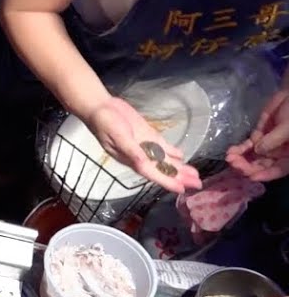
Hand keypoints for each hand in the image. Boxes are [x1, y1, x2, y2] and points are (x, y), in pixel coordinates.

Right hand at [84, 97, 201, 193]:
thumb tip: (144, 164)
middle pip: (162, 169)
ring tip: (194, 174)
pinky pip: (161, 146)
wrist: (99, 107)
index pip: (152, 173)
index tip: (182, 189)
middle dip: (179, 177)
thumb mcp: (117, 137)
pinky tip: (181, 156)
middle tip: (198, 184)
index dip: (167, 181)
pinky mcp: (146, 134)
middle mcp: (140, 155)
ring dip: (179, 167)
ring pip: (164, 159)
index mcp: (131, 158)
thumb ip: (131, 151)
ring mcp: (144, 145)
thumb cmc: (105, 123)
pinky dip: (171, 152)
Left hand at [225, 88, 288, 181]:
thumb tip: (259, 151)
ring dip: (240, 159)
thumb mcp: (288, 127)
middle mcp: (279, 154)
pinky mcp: (258, 136)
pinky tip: (231, 150)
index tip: (251, 177)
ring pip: (252, 157)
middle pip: (262, 166)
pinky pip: (247, 146)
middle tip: (234, 164)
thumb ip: (274, 140)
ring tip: (229, 157)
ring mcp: (267, 145)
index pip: (278, 170)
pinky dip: (239, 149)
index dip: (266, 175)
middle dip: (248, 167)